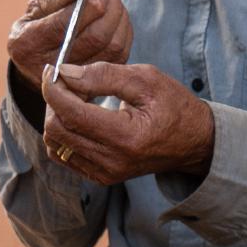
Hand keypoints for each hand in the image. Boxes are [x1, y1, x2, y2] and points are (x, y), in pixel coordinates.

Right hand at [7, 0, 133, 89]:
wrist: (36, 65)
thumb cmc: (36, 28)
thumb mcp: (35, 10)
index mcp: (27, 44)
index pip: (65, 25)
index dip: (90, 4)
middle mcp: (49, 68)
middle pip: (95, 37)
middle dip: (110, 9)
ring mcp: (73, 82)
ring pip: (112, 47)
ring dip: (120, 19)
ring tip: (113, 1)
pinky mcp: (94, 85)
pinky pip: (120, 56)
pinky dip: (124, 33)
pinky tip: (117, 18)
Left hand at [41, 61, 214, 185]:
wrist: (194, 141)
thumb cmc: (174, 105)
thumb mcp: (146, 79)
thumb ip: (104, 75)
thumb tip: (65, 73)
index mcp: (126, 136)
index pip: (71, 113)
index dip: (53, 89)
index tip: (52, 69)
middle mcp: (112, 161)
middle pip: (57, 130)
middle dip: (54, 101)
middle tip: (67, 81)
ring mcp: (105, 173)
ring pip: (56, 145)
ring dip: (57, 117)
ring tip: (75, 98)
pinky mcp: (101, 177)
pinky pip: (65, 156)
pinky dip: (64, 134)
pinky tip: (79, 117)